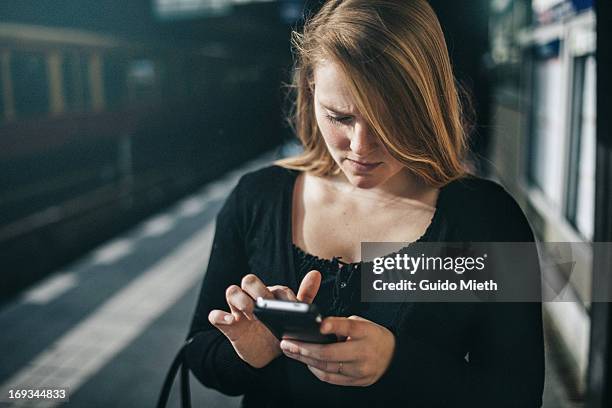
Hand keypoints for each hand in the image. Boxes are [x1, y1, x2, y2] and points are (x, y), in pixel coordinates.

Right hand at [208, 270, 321, 367]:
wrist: (266, 355)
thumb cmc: (280, 331)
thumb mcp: (293, 316)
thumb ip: (304, 296)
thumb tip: (316, 273)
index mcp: (269, 293)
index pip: (272, 285)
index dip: (279, 293)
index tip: (289, 306)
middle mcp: (252, 297)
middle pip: (249, 280)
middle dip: (257, 289)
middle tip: (267, 306)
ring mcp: (238, 309)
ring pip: (231, 291)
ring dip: (240, 299)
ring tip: (251, 313)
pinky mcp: (228, 325)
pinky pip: (215, 316)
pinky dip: (220, 316)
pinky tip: (230, 320)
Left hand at [280, 315, 394, 385]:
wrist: (393, 356)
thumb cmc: (372, 336)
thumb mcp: (361, 323)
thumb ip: (341, 325)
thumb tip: (316, 329)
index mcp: (366, 332)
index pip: (349, 327)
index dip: (333, 326)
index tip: (319, 324)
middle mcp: (363, 352)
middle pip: (329, 353)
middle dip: (304, 349)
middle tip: (288, 343)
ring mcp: (360, 370)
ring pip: (326, 367)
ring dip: (305, 360)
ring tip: (292, 352)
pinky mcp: (357, 381)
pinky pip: (330, 378)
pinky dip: (316, 370)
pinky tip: (307, 362)